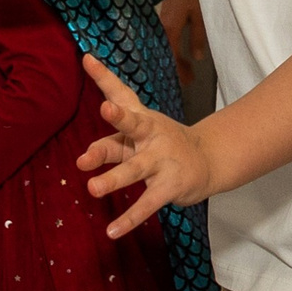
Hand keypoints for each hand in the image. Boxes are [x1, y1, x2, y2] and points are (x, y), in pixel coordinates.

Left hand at [76, 54, 213, 238]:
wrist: (209, 160)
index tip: (87, 59)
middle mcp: (151, 135)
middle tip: (106, 108)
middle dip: (119, 117)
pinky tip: (111, 231)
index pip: (121, 92)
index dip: (103, 76)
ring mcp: (161, 160)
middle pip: (131, 125)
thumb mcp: (138, 138)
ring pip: (134, 169)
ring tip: (93, 189)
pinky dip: (129, 219)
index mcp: (141, 119)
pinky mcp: (169, 186)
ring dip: (114, 178)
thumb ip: (110, 145)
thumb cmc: (162, 146)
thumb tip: (83, 158)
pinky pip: (147, 205)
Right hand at [155, 0, 205, 89]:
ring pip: (167, 44)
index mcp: (170, 29)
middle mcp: (162, 25)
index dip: (180, 71)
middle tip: (187, 78)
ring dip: (176, 56)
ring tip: (186, 65)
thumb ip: (198, 37)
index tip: (187, 81)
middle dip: (177, 67)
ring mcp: (162, 18)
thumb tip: (196, 57)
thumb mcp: (200, 15)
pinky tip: (180, 47)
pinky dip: (174, 45)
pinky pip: (167, 35)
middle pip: (168, 52)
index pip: (173, 57)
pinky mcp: (165, 12)